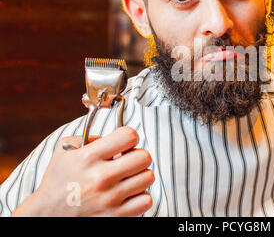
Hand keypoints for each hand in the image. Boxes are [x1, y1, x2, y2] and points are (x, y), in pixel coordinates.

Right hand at [12, 127, 153, 216]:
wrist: (48, 214)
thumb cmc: (58, 180)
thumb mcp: (65, 149)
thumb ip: (89, 136)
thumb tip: (113, 136)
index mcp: (89, 157)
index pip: (129, 136)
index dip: (129, 136)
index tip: (124, 142)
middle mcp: (101, 177)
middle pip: (144, 156)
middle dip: (137, 155)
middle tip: (128, 160)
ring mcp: (110, 198)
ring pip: (148, 177)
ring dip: (140, 175)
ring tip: (127, 177)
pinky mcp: (116, 215)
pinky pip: (146, 200)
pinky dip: (140, 196)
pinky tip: (128, 194)